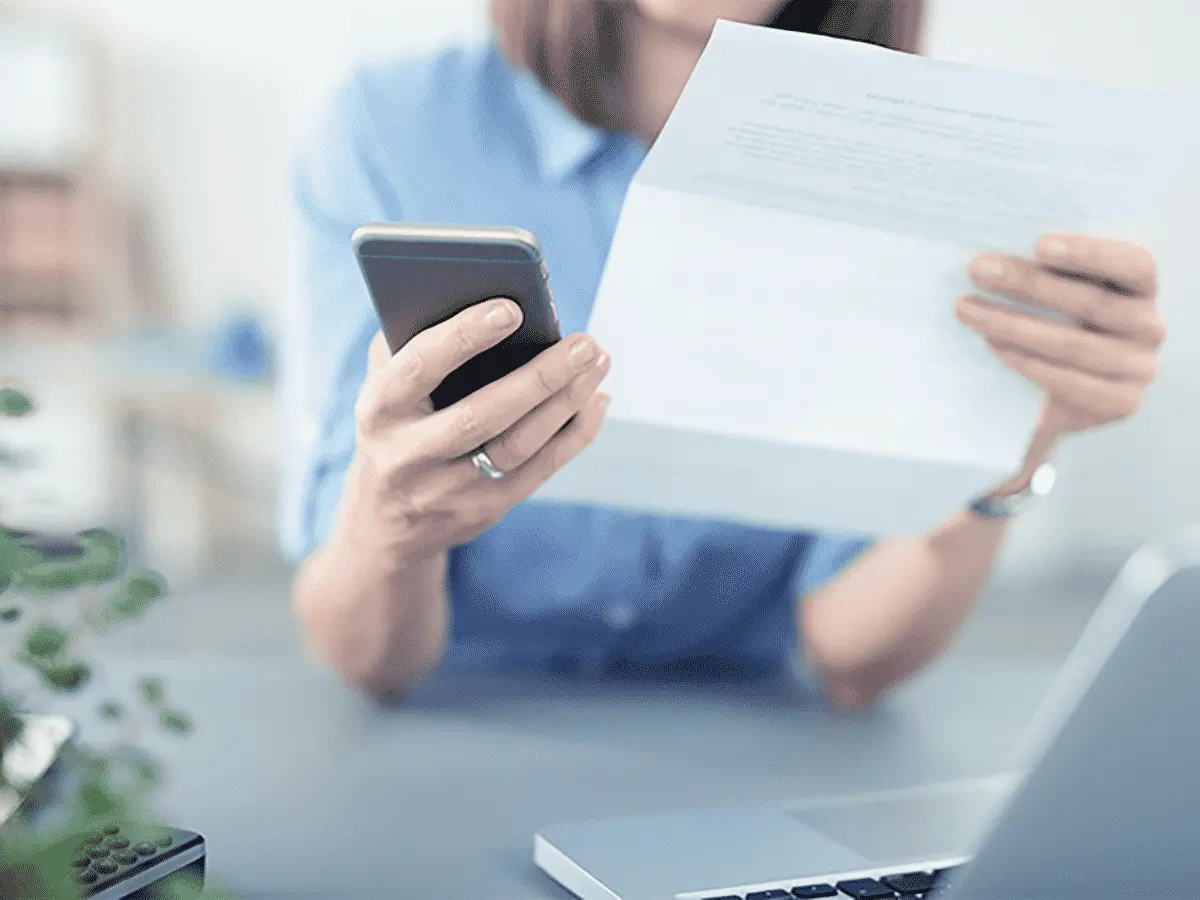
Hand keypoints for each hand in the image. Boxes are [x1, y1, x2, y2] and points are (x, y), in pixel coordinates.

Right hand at [343, 298, 610, 560]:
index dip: (464, 337)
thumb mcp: (384, 387)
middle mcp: (409, 455)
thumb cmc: (395, 427)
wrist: (386, 522)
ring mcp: (449, 490)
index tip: (511, 308)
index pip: (421, 368)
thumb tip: (474, 295)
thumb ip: (411, 344)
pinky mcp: (486, 510)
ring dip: (567, 402)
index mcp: (378, 411)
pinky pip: (541, 469)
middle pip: (482, 415)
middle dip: (540, 376)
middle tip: (584, 342)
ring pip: (519, 446)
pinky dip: (575, 431)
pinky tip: (595, 398)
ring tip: (597, 361)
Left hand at [956, 233, 1164, 474]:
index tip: (1038, 245)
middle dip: (1028, 283)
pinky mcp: (1120, 402)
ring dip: (1012, 324)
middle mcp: (1149, 326)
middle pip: (1090, 302)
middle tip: (978, 269)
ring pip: (1072, 343)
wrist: (1054, 397)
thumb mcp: (1056, 296)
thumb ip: (1044, 271)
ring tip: (966, 308)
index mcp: (1142, 287)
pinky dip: (1025, 361)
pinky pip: (1067, 381)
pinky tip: (991, 343)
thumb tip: (993, 252)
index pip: (1132, 263)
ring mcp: (1139, 367)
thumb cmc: (1053, 324)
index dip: (1088, 253)